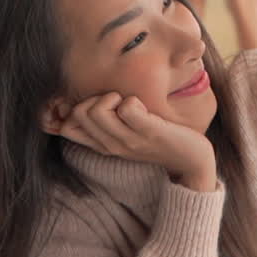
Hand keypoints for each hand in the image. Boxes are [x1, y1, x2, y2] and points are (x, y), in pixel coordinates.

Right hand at [55, 92, 214, 179]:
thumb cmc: (157, 139)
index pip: (65, 128)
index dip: (73, 109)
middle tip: (118, 101)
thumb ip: (106, 122)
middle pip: (78, 113)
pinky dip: (133, 100)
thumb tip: (83, 101)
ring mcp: (129, 140)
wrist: (191, 160)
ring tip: (129, 102)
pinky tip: (144, 107)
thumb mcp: (126, 134)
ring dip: (112, 97)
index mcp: (103, 145)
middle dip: (95, 98)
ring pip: (96, 110)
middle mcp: (112, 145)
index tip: (98, 104)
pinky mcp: (149, 133)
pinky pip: (127, 108)